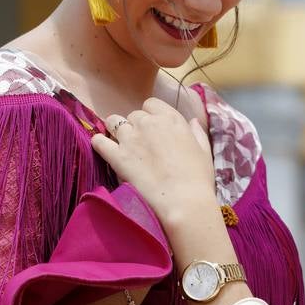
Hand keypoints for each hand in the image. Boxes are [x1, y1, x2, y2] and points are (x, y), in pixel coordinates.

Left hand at [92, 98, 215, 227]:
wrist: (184, 201)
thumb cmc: (198, 177)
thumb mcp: (204, 150)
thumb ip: (197, 132)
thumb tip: (193, 121)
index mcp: (171, 119)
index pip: (151, 104)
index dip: (150, 115)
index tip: (153, 128)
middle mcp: (149, 123)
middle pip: (133, 115)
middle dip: (135, 125)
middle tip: (139, 143)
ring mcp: (131, 138)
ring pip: (114, 122)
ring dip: (116, 130)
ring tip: (120, 144)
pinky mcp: (117, 156)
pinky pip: (99, 141)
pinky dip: (99, 143)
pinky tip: (102, 148)